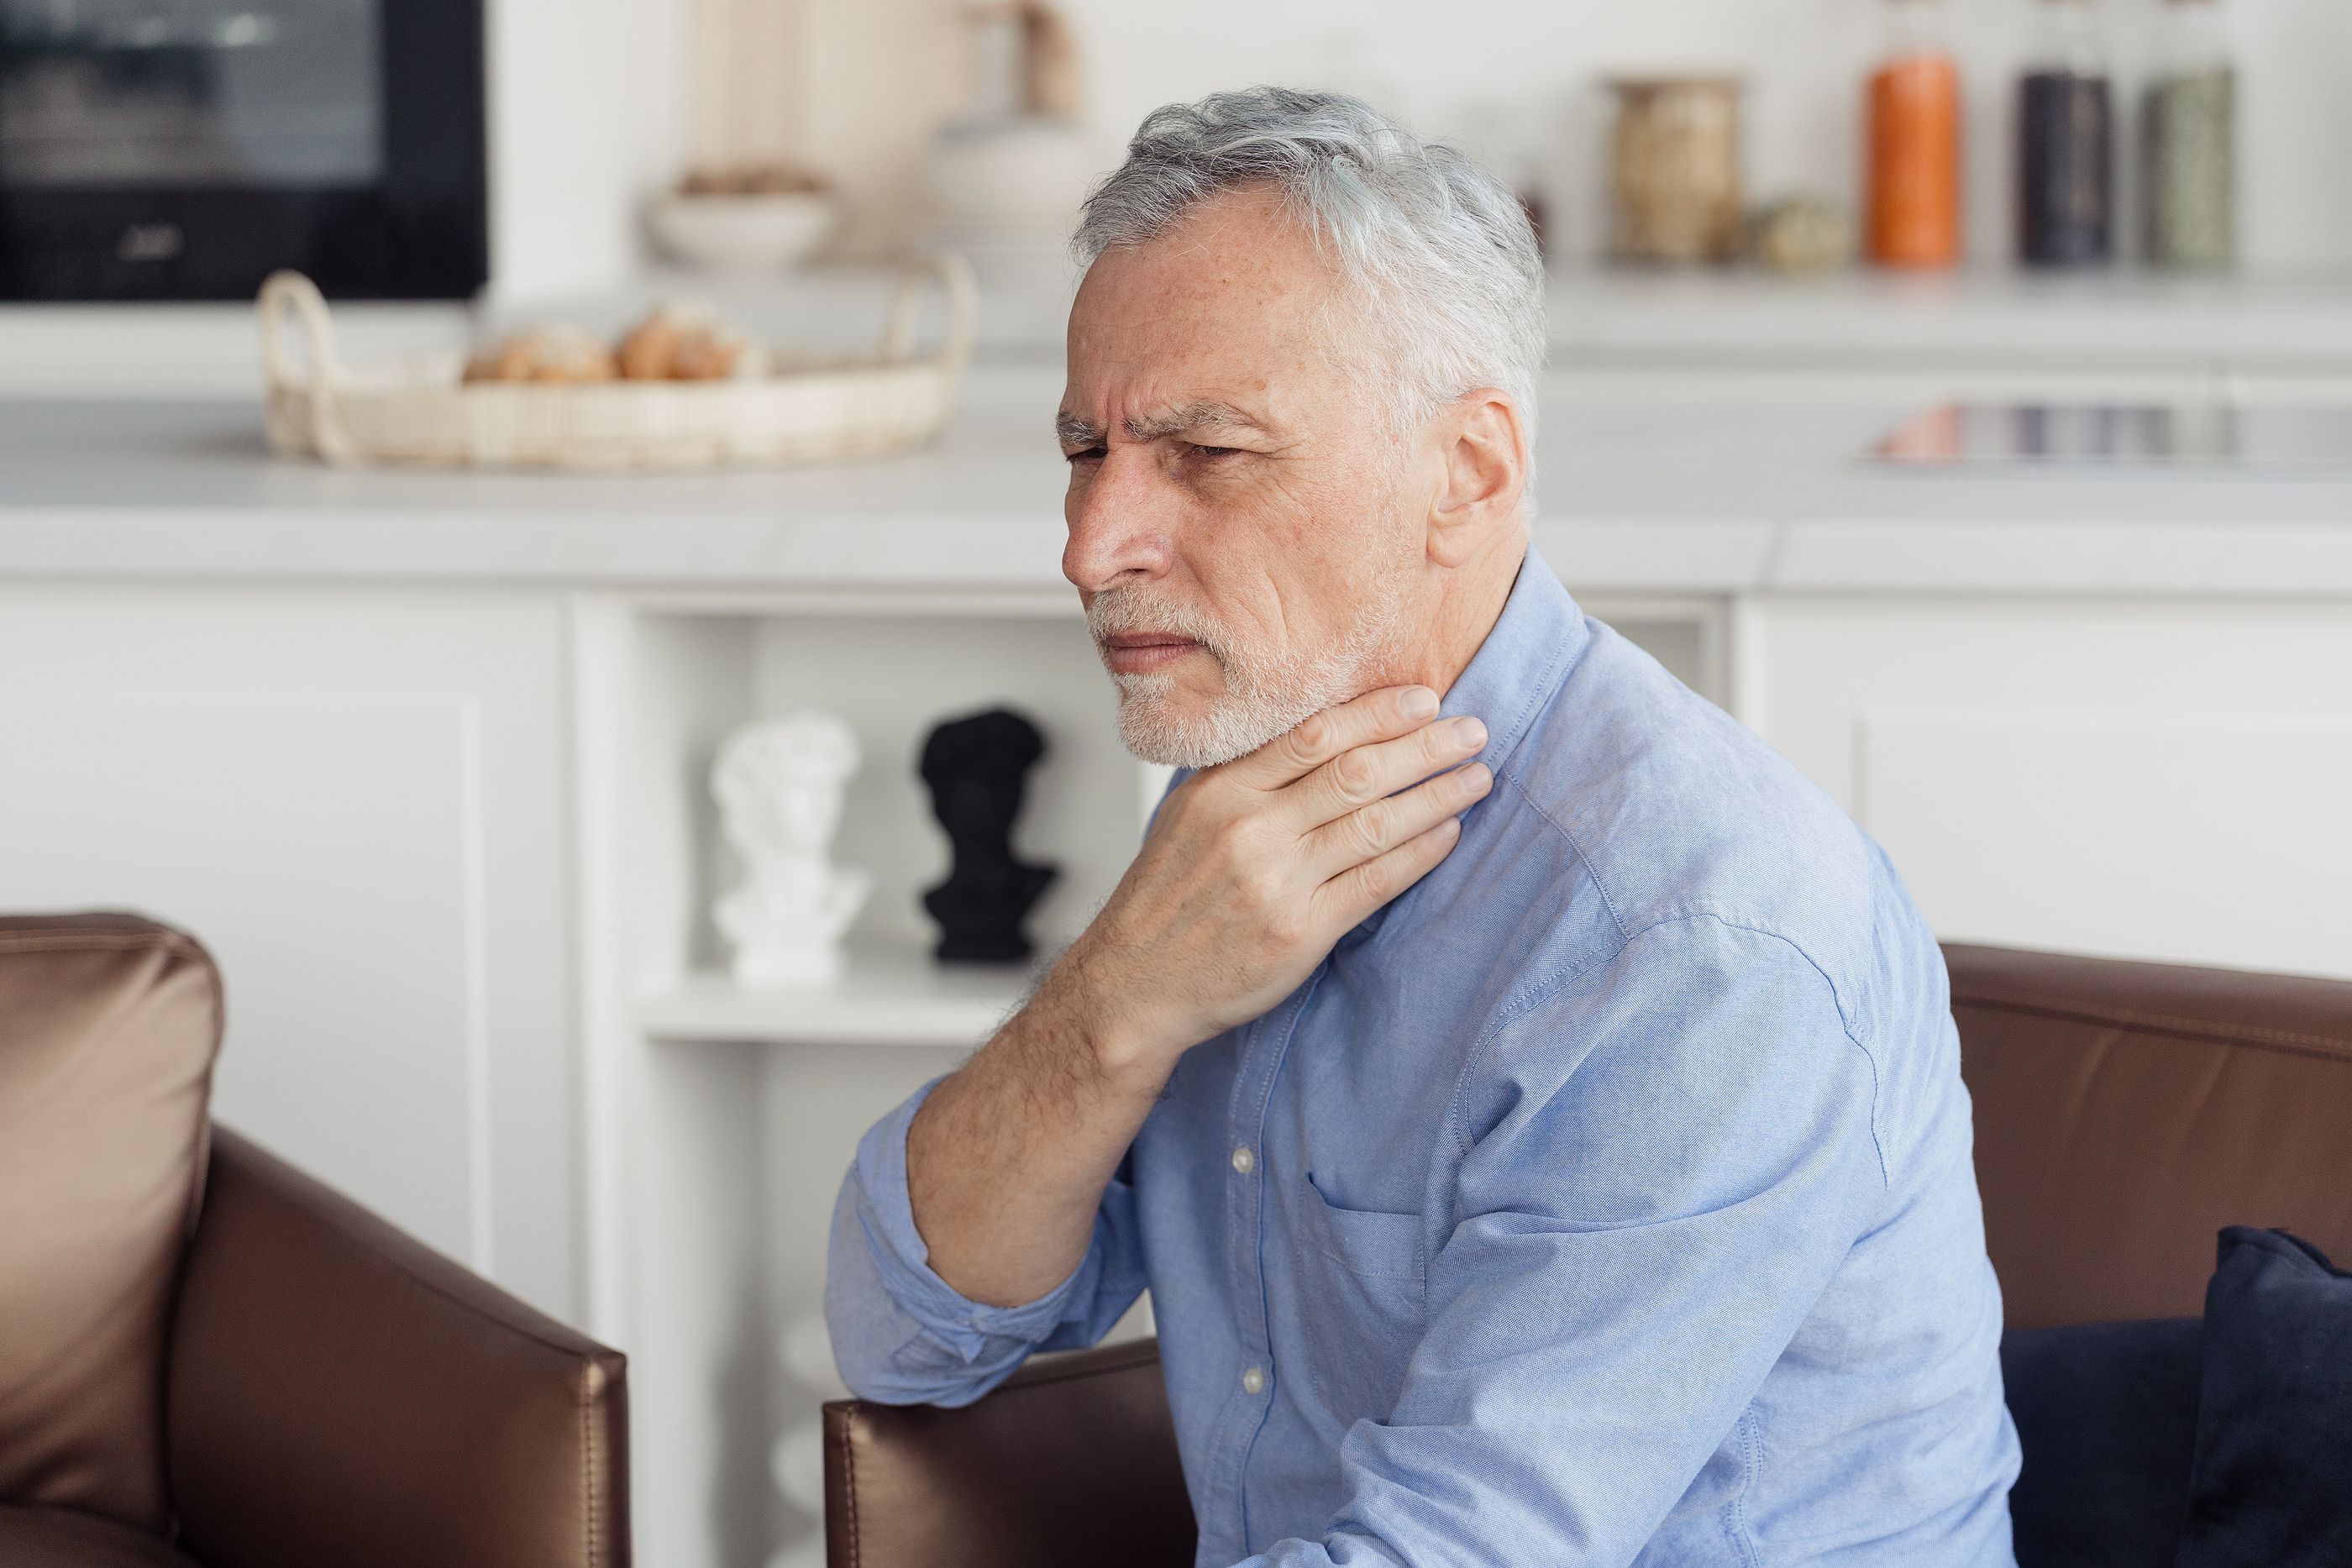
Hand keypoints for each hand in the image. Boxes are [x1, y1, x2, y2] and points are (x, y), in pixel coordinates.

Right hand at [1050, 684, 1491, 1075]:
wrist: (1135, 983)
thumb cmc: (1167, 897)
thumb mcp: (1191, 815)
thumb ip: (1250, 777)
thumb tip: (1327, 736)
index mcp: (1223, 790)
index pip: (1315, 733)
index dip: (1378, 712)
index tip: (1424, 699)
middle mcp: (1251, 829)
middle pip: (1357, 771)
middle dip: (1425, 746)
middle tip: (1472, 730)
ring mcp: (1278, 881)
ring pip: (1376, 823)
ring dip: (1437, 795)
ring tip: (1477, 777)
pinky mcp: (1301, 931)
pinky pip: (1376, 883)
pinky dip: (1420, 854)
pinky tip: (1449, 833)